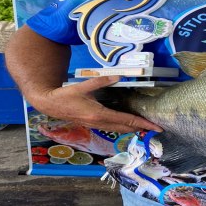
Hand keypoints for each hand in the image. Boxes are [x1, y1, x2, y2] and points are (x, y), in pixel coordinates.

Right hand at [32, 75, 161, 132]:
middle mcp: (99, 122)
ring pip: (117, 129)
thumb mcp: (83, 86)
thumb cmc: (66, 95)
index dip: (141, 123)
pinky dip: (122, 126)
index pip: (125, 120)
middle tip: (155, 128)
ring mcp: (95, 125)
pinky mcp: (92, 124)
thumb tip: (118, 77)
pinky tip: (126, 123)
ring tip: (144, 126)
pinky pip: (111, 127)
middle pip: (124, 128)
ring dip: (131, 128)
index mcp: (98, 114)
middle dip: (140, 128)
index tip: (154, 126)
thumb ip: (101, 81)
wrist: (50, 104)